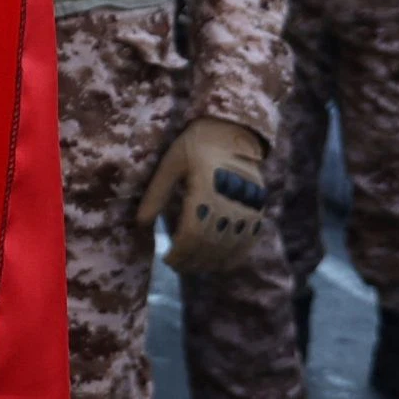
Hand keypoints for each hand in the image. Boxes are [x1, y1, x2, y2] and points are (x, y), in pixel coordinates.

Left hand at [133, 117, 272, 276]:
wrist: (231, 131)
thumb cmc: (195, 146)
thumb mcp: (170, 164)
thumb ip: (156, 194)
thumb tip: (141, 224)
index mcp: (205, 188)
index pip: (193, 232)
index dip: (180, 251)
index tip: (167, 258)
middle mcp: (229, 200)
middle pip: (211, 243)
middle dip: (192, 260)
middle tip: (176, 266)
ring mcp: (247, 205)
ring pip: (230, 245)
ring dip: (211, 262)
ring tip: (194, 267)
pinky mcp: (258, 207)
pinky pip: (250, 238)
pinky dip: (236, 255)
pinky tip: (221, 264)